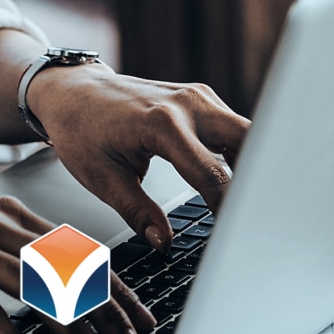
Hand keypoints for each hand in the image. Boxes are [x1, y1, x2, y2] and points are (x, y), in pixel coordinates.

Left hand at [26, 66, 250, 247]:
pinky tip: (238, 181)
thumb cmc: (81, 129)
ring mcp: (198, 97)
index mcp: (161, 123)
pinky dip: (241, 153)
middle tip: (261, 217)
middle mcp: (187, 105)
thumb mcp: (101, 177)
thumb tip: (164, 242)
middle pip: (248, 142)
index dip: (229, 209)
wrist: (72, 91)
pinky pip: (233, 127)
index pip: (211, 175)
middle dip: (258, 180)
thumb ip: (137, 212)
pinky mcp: (201, 98)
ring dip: (253, 165)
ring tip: (254, 203)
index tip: (237, 234)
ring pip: (247, 132)